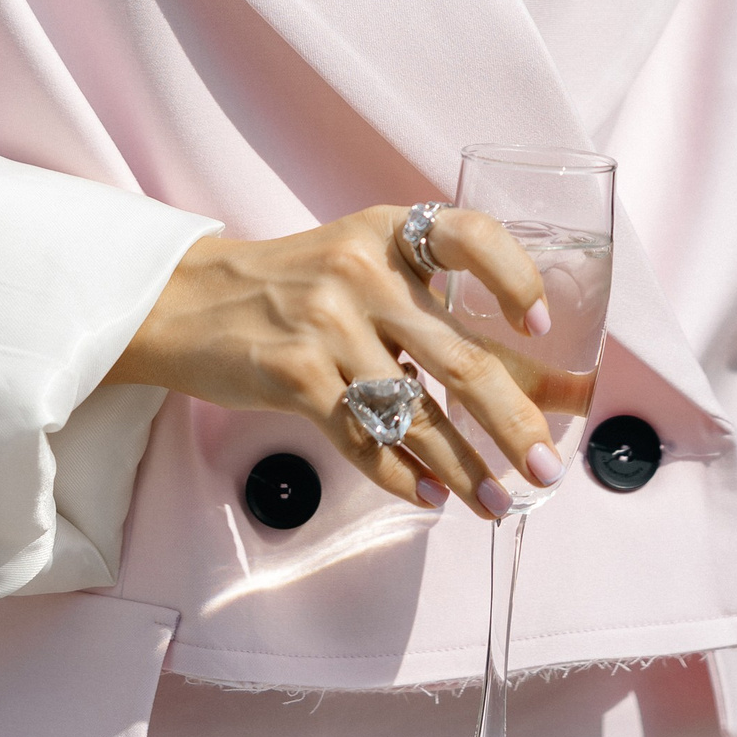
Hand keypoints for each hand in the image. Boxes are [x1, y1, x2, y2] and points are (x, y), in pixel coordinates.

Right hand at [103, 205, 588, 514]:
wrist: (186, 302)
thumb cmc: (293, 290)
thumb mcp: (360, 272)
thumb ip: (435, 313)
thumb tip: (539, 381)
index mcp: (388, 234)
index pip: (470, 236)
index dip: (516, 277)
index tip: (541, 329)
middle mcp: (362, 270)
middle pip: (461, 355)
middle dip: (515, 422)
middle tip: (550, 467)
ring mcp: (325, 321)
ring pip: (416, 411)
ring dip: (465, 468)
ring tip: (496, 502)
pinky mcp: (292, 372)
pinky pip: (362, 437)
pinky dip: (401, 474)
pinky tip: (427, 496)